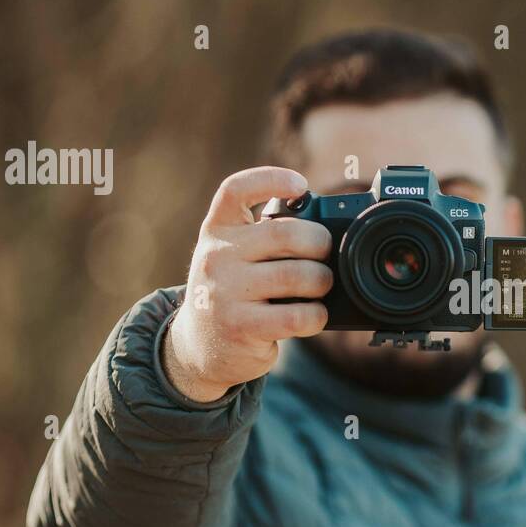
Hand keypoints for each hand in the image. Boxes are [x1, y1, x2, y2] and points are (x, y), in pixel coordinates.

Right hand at [162, 167, 331, 402]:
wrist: (199, 347)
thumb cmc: (233, 294)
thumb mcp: (234, 257)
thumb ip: (265, 239)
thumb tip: (327, 230)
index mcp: (217, 230)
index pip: (235, 190)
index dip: (271, 179)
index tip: (300, 185)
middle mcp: (217, 256)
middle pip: (284, 233)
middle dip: (320, 243)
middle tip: (324, 256)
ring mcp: (225, 292)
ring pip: (296, 275)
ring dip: (321, 281)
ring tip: (320, 287)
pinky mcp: (240, 327)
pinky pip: (296, 315)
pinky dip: (316, 315)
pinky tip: (313, 315)